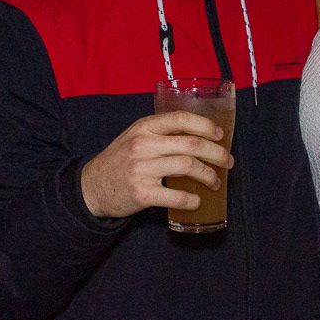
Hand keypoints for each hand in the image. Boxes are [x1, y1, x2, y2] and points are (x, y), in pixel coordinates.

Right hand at [80, 111, 233, 218]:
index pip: (181, 119)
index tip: (220, 135)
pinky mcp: (142, 193)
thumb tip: (198, 135)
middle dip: (216, 153)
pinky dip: (192, 199)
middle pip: (191, 144)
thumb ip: (160, 132)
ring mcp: (142, 169)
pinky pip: (177, 196)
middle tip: (227, 161)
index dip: (205, 126)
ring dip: (209, 175)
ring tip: (215, 181)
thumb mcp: (135, 136)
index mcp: (144, 127)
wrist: (92, 187)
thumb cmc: (120, 160)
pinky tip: (197, 200)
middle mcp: (143, 144)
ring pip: (188, 167)